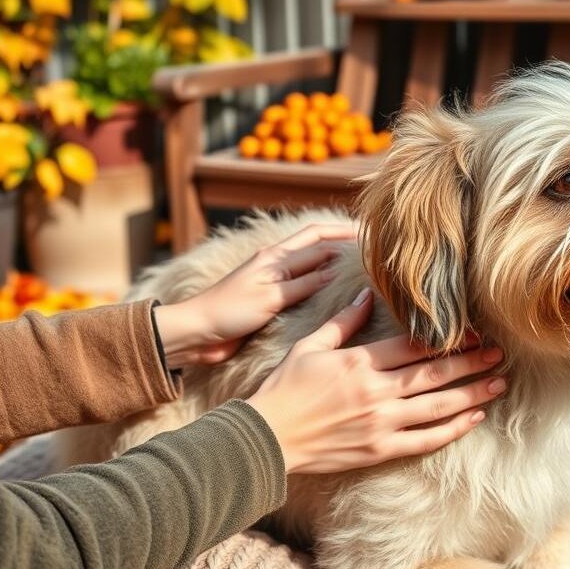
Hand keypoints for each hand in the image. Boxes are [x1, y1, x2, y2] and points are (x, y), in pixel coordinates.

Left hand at [153, 223, 355, 366]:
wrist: (196, 333)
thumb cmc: (229, 312)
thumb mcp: (271, 296)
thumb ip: (305, 282)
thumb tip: (338, 269)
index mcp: (275, 257)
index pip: (319, 240)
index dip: (345, 235)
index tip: (373, 235)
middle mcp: (276, 263)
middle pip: (316, 244)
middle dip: (343, 241)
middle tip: (371, 244)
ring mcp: (273, 280)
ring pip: (311, 264)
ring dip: (333, 260)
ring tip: (359, 264)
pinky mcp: (270, 299)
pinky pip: (303, 285)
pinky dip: (321, 282)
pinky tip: (333, 289)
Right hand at [247, 289, 506, 473]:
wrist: (268, 437)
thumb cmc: (285, 388)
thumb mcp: (309, 346)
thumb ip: (342, 321)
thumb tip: (365, 293)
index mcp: (360, 362)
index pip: (415, 346)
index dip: (449, 338)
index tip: (474, 332)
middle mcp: (376, 392)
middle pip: (435, 374)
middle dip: (472, 363)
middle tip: (500, 354)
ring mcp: (380, 423)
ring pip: (438, 407)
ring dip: (472, 395)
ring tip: (499, 384)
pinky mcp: (379, 449)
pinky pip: (424, 440)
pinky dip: (452, 430)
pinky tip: (473, 419)